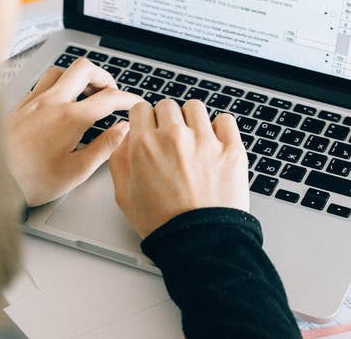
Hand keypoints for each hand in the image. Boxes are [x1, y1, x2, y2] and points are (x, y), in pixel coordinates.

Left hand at [7, 59, 142, 205]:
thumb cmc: (31, 181)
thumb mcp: (77, 171)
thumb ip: (104, 147)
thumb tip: (123, 130)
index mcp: (70, 118)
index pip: (108, 98)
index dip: (128, 98)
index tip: (135, 102)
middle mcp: (51, 102)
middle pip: (84, 68)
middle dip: (104, 77)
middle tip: (111, 92)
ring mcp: (33, 100)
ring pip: (61, 71)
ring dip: (78, 77)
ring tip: (86, 93)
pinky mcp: (20, 105)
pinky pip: (42, 82)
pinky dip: (58, 85)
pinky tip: (60, 101)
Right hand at [109, 99, 249, 237]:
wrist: (200, 244)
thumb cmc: (163, 225)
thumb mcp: (124, 196)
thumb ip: (119, 159)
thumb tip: (125, 137)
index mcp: (145, 146)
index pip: (141, 109)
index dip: (144, 121)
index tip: (149, 129)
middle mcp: (175, 137)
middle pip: (167, 106)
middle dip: (166, 120)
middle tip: (170, 140)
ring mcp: (206, 141)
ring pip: (195, 108)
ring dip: (191, 120)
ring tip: (193, 140)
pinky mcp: (232, 149)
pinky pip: (225, 120)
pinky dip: (220, 128)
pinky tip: (215, 142)